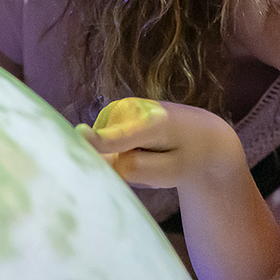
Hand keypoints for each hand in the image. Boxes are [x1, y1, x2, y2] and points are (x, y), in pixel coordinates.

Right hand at [76, 98, 240, 189]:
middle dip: (118, 164)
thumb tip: (94, 159)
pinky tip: (139, 146)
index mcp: (152, 123)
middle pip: (104, 149)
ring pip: (102, 146)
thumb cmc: (187, 157)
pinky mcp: (111, 111)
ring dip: (120, 157)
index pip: (118, 136)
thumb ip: (133, 169)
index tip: (77, 136)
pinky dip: (117, 149)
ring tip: (147, 154)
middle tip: (149, 164)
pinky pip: (103, 141)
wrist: (201, 134)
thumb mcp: (169, 173)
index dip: (96, 142)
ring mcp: (118, 107)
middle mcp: (131, 108)